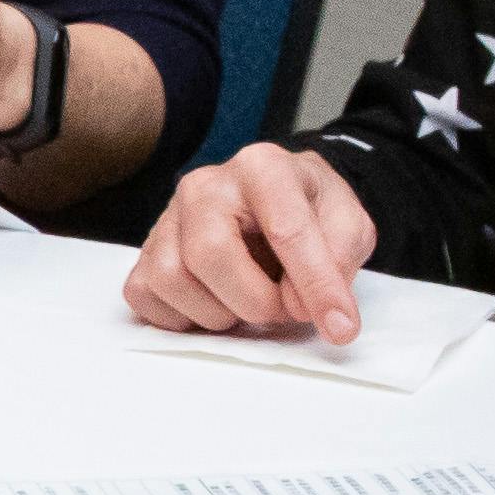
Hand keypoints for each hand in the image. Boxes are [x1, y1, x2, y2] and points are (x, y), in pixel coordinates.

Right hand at [127, 146, 382, 342]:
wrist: (277, 202)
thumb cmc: (309, 210)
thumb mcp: (349, 223)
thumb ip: (339, 258)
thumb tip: (299, 305)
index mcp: (261, 167)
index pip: (286, 230)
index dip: (316, 285)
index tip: (339, 326)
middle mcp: (204, 185)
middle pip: (210, 255)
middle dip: (254, 300)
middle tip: (283, 308)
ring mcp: (167, 217)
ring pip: (172, 279)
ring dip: (218, 312)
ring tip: (247, 303)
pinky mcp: (146, 252)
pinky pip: (145, 296)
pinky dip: (182, 317)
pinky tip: (214, 305)